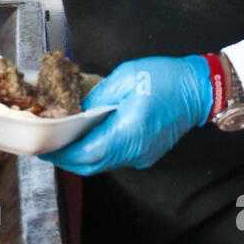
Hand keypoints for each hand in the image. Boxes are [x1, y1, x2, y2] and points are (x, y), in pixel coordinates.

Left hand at [40, 55, 212, 175]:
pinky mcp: (145, 154)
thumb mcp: (125, 78)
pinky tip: (88, 137)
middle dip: (66, 159)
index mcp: (127, 132)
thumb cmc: (167, 79)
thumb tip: (77, 112)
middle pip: (91, 165)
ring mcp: (141, 156)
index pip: (85, 153)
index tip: (43, 147)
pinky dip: (98, 152)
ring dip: (81, 156)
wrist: (200, 90)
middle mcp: (134, 151)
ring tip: (64, 140)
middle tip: (48, 146)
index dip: (61, 153)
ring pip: (102, 164)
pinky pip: (115, 158)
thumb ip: (97, 97)